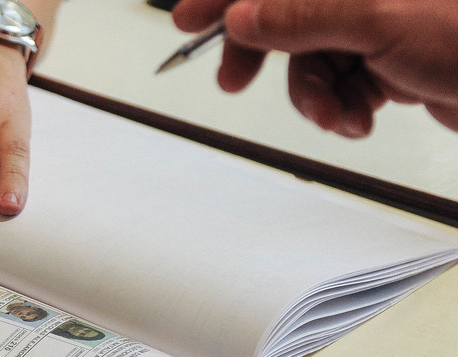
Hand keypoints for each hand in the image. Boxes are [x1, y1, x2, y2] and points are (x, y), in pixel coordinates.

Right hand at [172, 0, 457, 135]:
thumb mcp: (378, 19)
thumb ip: (301, 14)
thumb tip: (245, 16)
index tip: (190, 17)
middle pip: (289, 10)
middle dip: (265, 50)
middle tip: (235, 79)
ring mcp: (383, 20)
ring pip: (312, 54)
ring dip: (313, 94)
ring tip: (336, 113)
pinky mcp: (396, 55)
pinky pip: (342, 79)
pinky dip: (341, 105)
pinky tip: (359, 116)